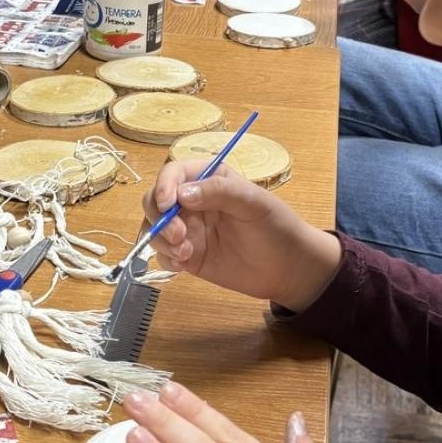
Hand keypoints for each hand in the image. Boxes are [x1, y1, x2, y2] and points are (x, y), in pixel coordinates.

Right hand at [143, 159, 341, 310]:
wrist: (287, 268)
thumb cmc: (276, 227)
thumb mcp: (254, 203)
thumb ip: (220, 192)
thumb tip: (181, 194)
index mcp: (210, 179)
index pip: (174, 173)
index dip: (164, 186)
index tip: (167, 204)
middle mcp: (194, 201)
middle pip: (155, 200)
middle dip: (159, 218)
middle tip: (180, 236)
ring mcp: (188, 229)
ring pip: (154, 228)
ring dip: (161, 240)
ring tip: (185, 254)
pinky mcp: (187, 255)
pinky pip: (162, 254)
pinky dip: (165, 259)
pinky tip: (183, 266)